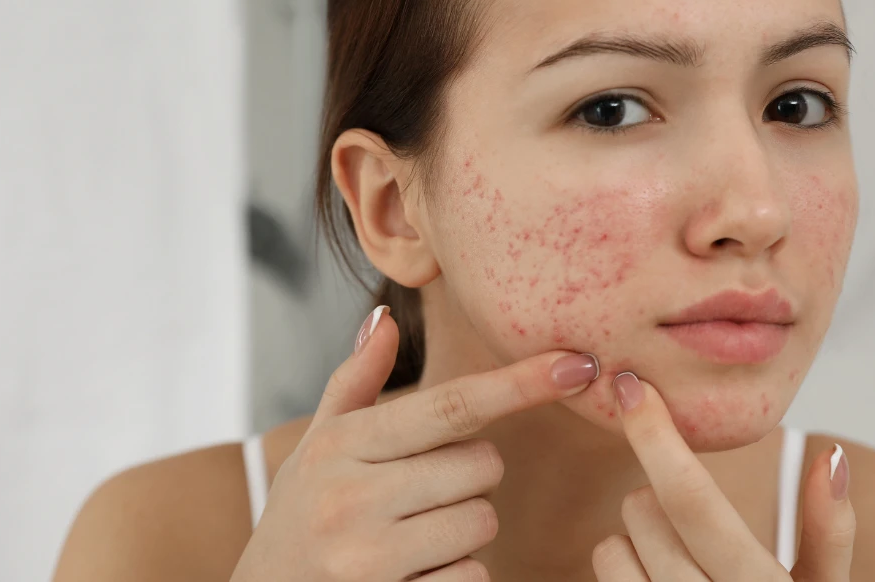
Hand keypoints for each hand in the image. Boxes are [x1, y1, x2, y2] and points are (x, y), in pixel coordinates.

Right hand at [229, 306, 601, 581]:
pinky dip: (456, 574)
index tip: (576, 365)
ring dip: (465, 526)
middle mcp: (352, 499)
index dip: (519, 384)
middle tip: (424, 487)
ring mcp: (370, 560)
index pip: (450, 406)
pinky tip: (414, 573)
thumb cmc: (298, 513)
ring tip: (414, 532)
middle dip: (471, 475)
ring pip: (482, 523)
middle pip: (482, 467)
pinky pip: (472, 578)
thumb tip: (384, 318)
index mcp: (341, 445)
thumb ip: (354, 382)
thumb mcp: (317, 444)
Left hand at [592, 373, 855, 581]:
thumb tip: (831, 455)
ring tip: (673, 564)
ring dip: (632, 543)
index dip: (657, 435)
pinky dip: (621, 574)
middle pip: (642, 513)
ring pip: (609, 549)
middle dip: (656, 501)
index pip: (692, 499)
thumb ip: (828, 531)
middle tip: (687, 524)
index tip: (630, 386)